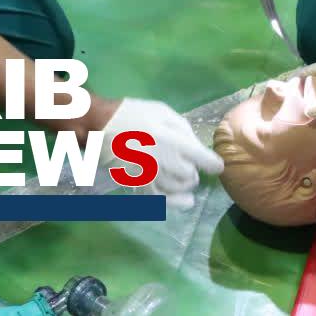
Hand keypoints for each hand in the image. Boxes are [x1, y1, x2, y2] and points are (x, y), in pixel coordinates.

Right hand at [101, 99, 223, 209]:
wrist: (100, 126)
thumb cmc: (133, 115)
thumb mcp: (163, 112)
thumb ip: (184, 129)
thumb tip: (196, 146)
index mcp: (174, 142)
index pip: (204, 160)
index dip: (213, 164)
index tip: (216, 165)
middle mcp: (164, 163)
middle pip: (190, 176)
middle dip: (193, 170)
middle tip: (188, 163)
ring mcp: (150, 177)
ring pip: (177, 189)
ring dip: (184, 184)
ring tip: (183, 176)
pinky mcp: (137, 186)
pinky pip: (160, 200)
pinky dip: (175, 202)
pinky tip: (186, 202)